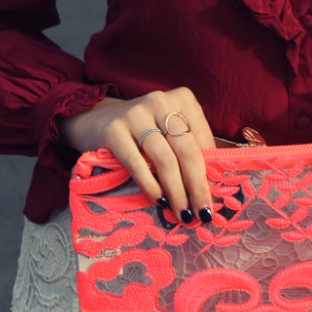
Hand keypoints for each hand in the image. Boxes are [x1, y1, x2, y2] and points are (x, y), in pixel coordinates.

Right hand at [58, 87, 214, 223]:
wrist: (97, 120)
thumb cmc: (144, 130)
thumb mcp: (169, 129)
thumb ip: (189, 149)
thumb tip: (212, 186)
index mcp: (182, 98)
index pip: (203, 138)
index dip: (211, 169)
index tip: (214, 196)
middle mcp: (160, 101)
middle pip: (186, 149)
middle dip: (197, 185)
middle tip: (203, 212)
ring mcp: (136, 114)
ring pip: (164, 159)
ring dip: (176, 191)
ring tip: (182, 213)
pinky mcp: (114, 130)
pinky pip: (137, 163)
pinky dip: (150, 185)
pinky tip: (159, 200)